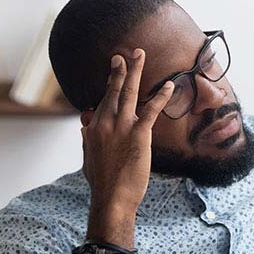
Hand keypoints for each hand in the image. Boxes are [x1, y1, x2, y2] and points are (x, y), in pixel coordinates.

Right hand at [81, 48, 173, 213]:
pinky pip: (151, 109)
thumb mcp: (88, 159)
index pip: (102, 102)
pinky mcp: (138, 134)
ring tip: (140, 55)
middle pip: (113, 90)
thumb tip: (84, 128)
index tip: (113, 73)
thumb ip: (86, 141)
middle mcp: (105, 122)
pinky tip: (169, 85)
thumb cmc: (102, 183)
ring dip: (135, 71)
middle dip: (119, 70)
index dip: (109, 87)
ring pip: (129, 92)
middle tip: (124, 55)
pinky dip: (161, 96)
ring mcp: (121, 127)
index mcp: (93, 128)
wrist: (111, 198)